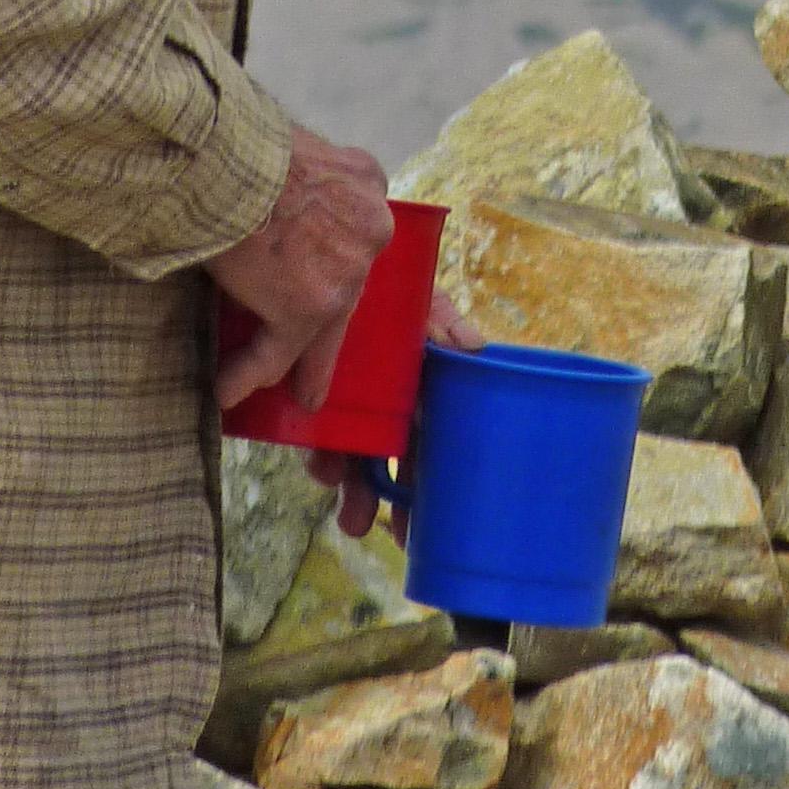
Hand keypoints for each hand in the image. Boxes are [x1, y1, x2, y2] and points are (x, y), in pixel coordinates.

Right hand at [208, 123, 391, 413]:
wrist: (221, 154)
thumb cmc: (239, 138)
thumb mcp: (295, 143)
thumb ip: (305, 176)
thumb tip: (274, 199)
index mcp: (366, 181)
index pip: (370, 231)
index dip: (358, 259)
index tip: (364, 286)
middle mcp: (369, 232)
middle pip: (351, 292)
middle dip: (333, 323)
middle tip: (325, 354)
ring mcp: (341, 277)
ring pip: (318, 332)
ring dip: (302, 364)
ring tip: (296, 391)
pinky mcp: (303, 311)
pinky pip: (274, 354)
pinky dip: (246, 375)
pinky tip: (226, 390)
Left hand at [305, 287, 486, 538]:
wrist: (340, 260)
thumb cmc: (397, 287)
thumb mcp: (424, 303)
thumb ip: (444, 321)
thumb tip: (473, 345)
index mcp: (420, 393)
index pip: (426, 449)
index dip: (422, 489)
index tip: (414, 527)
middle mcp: (388, 405)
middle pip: (386, 463)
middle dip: (378, 499)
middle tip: (365, 528)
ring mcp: (352, 401)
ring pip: (352, 453)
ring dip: (348, 485)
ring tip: (343, 507)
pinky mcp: (316, 391)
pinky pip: (316, 429)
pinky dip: (318, 451)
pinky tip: (318, 463)